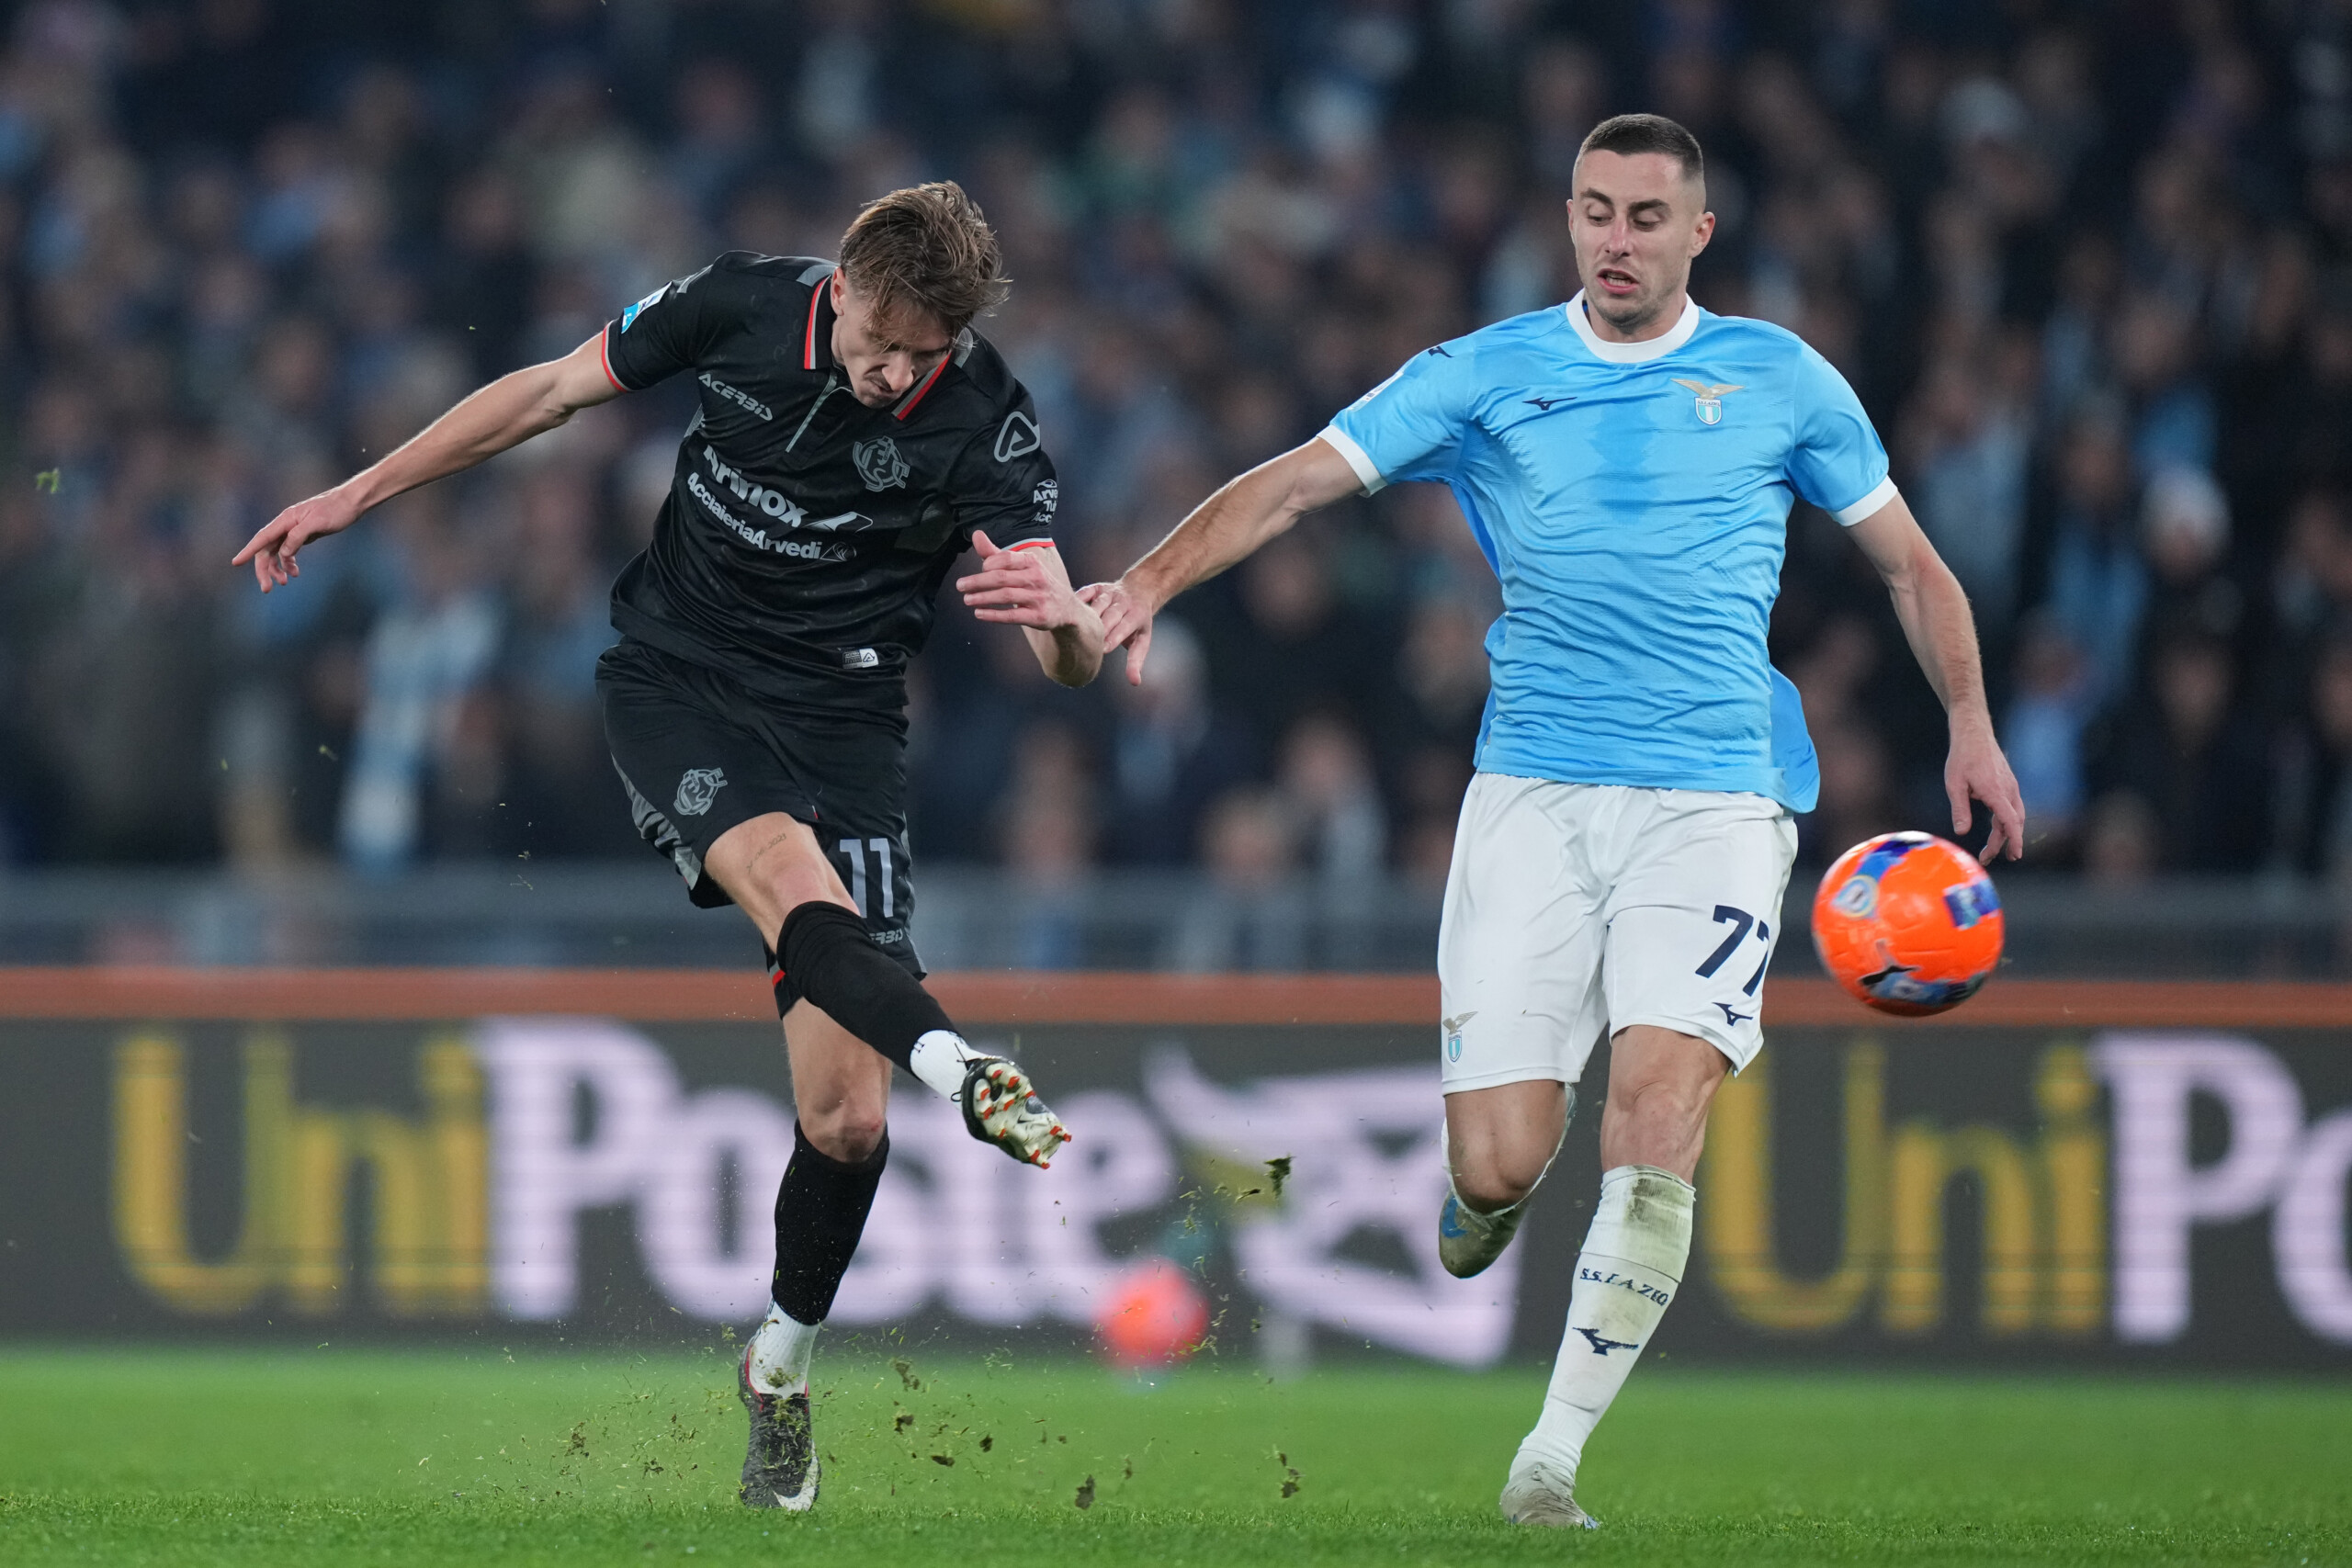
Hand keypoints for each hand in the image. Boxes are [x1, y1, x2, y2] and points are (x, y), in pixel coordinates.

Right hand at [232, 486, 363, 592]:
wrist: (351, 502)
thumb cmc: (335, 510)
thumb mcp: (318, 523)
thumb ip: (298, 537)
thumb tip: (283, 553)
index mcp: (286, 520)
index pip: (262, 538)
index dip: (248, 551)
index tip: (235, 563)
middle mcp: (285, 525)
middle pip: (266, 550)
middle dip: (264, 570)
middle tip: (267, 589)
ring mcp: (293, 530)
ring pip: (276, 553)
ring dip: (277, 569)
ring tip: (285, 582)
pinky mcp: (302, 535)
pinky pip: (288, 552)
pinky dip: (289, 563)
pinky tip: (295, 573)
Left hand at [956, 530, 1091, 632]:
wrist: (1066, 609)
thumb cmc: (1037, 584)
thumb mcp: (1021, 566)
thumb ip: (996, 553)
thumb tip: (976, 534)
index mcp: (1031, 562)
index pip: (1006, 558)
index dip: (989, 564)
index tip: (980, 569)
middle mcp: (1037, 578)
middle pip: (1002, 578)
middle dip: (978, 582)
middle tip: (960, 585)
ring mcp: (1038, 598)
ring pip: (1005, 596)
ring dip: (982, 598)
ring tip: (967, 599)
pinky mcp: (1038, 617)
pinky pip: (1012, 615)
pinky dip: (993, 615)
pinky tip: (979, 613)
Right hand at [1075, 577, 1154, 684]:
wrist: (1139, 591)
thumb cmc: (1136, 624)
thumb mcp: (1141, 641)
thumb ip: (1136, 661)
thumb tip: (1135, 683)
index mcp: (1137, 615)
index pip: (1125, 626)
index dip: (1114, 637)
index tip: (1103, 650)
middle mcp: (1123, 602)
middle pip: (1112, 614)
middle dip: (1101, 626)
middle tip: (1088, 641)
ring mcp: (1109, 593)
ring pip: (1098, 603)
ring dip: (1088, 614)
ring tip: (1075, 627)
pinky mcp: (1097, 587)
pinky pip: (1085, 593)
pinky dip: (1077, 601)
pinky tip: (1067, 611)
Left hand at [1946, 715, 2024, 861]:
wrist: (1973, 734)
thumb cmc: (1962, 758)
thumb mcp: (1954, 785)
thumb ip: (1960, 809)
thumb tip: (1962, 832)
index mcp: (1996, 792)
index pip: (2010, 822)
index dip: (2015, 840)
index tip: (2016, 855)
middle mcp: (2009, 790)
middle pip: (2012, 823)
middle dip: (2003, 843)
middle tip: (1987, 858)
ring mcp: (2011, 786)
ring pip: (2014, 815)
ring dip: (2005, 833)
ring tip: (1993, 849)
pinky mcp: (2008, 783)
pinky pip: (2011, 806)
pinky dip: (2006, 821)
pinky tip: (1996, 828)